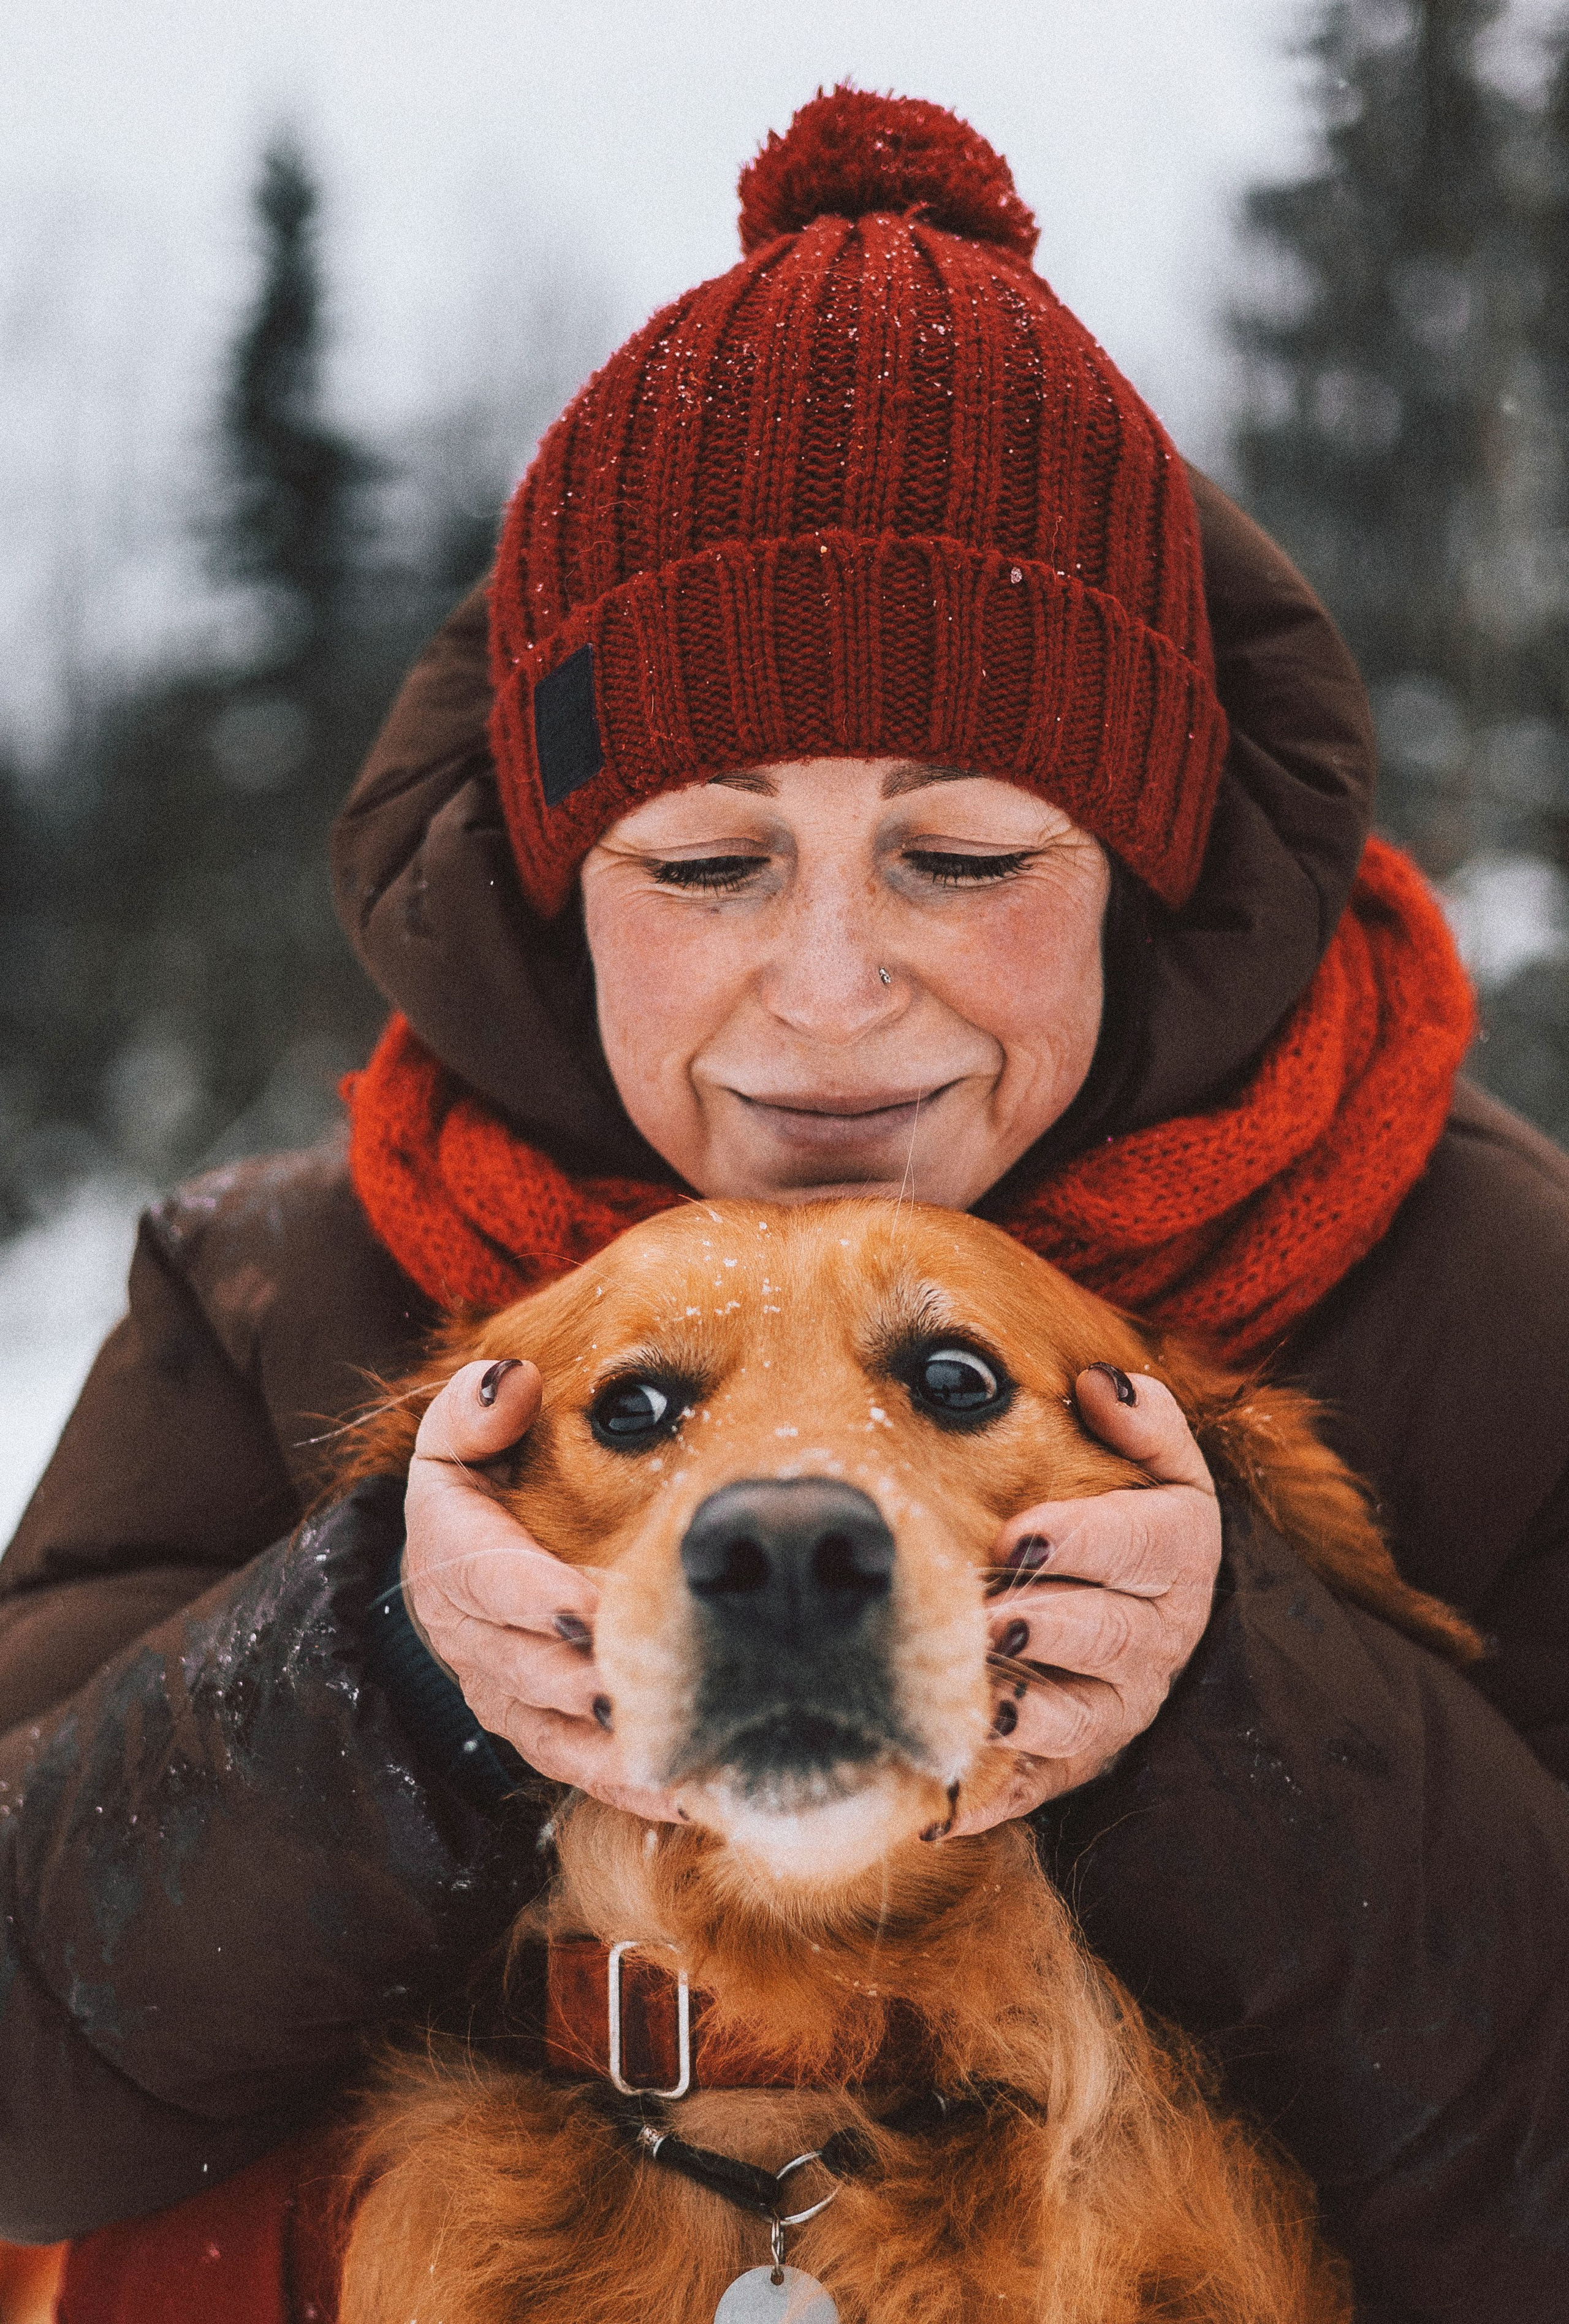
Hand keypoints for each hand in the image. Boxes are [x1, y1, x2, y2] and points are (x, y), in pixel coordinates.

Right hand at [402, 1358, 681, 1819]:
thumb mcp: (454, 1441)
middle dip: (589, 1681)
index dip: (540, 1598)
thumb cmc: (472, 1495)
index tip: (591, 1607)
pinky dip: (635, 1790)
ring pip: (559, 1736)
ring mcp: (508, 1700)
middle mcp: (477, 1642)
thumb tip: (513, 1384)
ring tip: (687, 1755)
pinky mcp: (541, 1736)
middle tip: (654, 1684)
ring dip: (620, 1748)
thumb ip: (473, 1410)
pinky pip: (584, 1773)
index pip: (494, 1583)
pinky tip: (694, 1798)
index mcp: (456, 1561)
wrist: (448, 1577)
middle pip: (532, 1671)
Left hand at [948, 1364, 1221, 1836]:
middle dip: (1045, 1625)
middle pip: (1107, 1634)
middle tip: (987, 1618)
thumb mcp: (1162, 1470)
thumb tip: (1097, 1384)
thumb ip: (1145, 1420)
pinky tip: (932, 1805)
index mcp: (1177, 1558)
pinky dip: (983, 1799)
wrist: (1146, 1623)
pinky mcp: (1068, 1771)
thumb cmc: (1131, 1528)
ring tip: (971, 1694)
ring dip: (1021, 1711)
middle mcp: (1154, 1643)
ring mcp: (1113, 1715)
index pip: (1147, 1542)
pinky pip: (1030, 1792)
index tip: (1020, 1533)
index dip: (1084, 1538)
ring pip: (1076, 1722)